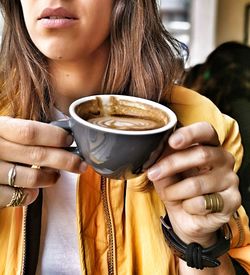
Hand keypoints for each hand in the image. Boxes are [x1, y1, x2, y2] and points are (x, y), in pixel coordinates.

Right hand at [0, 116, 86, 207]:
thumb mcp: (2, 129)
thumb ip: (23, 132)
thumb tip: (62, 137)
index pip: (31, 131)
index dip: (55, 136)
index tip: (71, 140)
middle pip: (37, 155)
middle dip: (66, 160)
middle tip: (81, 164)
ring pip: (31, 177)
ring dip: (50, 178)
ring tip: (56, 177)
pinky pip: (16, 197)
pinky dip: (30, 196)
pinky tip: (34, 192)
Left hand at [147, 122, 240, 246]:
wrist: (188, 219)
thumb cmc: (178, 190)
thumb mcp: (166, 174)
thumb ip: (163, 161)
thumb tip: (154, 152)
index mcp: (208, 146)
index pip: (205, 131)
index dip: (189, 134)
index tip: (172, 141)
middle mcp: (223, 159)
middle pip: (201, 155)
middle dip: (171, 164)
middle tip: (153, 173)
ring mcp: (230, 179)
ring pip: (197, 183)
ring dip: (175, 191)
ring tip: (169, 195)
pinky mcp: (232, 200)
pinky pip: (203, 203)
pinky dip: (187, 206)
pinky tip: (189, 207)